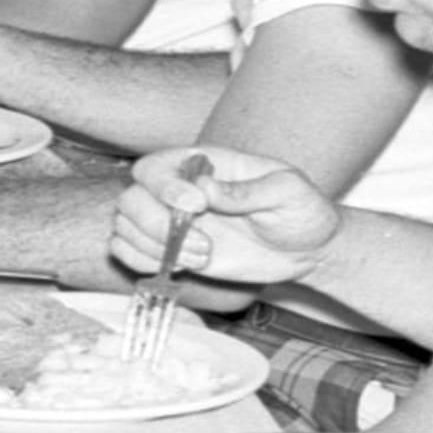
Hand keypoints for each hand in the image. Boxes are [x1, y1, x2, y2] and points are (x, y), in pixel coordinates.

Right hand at [110, 144, 340, 284]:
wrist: (308, 250)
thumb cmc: (301, 210)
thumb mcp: (288, 193)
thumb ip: (248, 190)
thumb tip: (205, 190)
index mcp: (204, 164)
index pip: (156, 165)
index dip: (164, 186)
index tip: (197, 207)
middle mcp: (179, 190)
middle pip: (131, 198)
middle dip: (155, 224)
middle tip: (203, 244)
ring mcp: (172, 221)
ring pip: (124, 225)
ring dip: (154, 248)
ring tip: (202, 258)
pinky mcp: (173, 250)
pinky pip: (127, 251)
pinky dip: (142, 261)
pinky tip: (181, 267)